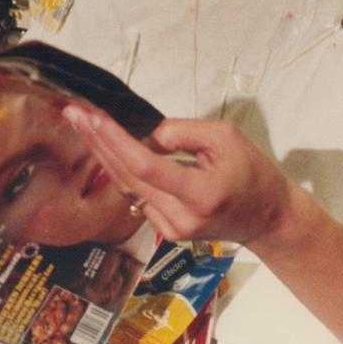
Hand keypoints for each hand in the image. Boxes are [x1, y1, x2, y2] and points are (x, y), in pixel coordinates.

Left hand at [66, 107, 297, 248]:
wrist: (268, 218)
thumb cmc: (252, 172)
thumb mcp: (224, 137)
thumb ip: (181, 132)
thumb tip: (144, 134)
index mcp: (200, 194)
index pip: (145, 166)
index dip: (114, 140)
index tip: (92, 116)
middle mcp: (180, 217)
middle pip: (127, 176)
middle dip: (97, 141)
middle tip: (73, 112)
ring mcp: (171, 228)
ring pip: (127, 186)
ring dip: (102, 153)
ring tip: (81, 124)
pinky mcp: (165, 230)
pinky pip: (136, 195)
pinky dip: (119, 169)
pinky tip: (103, 146)